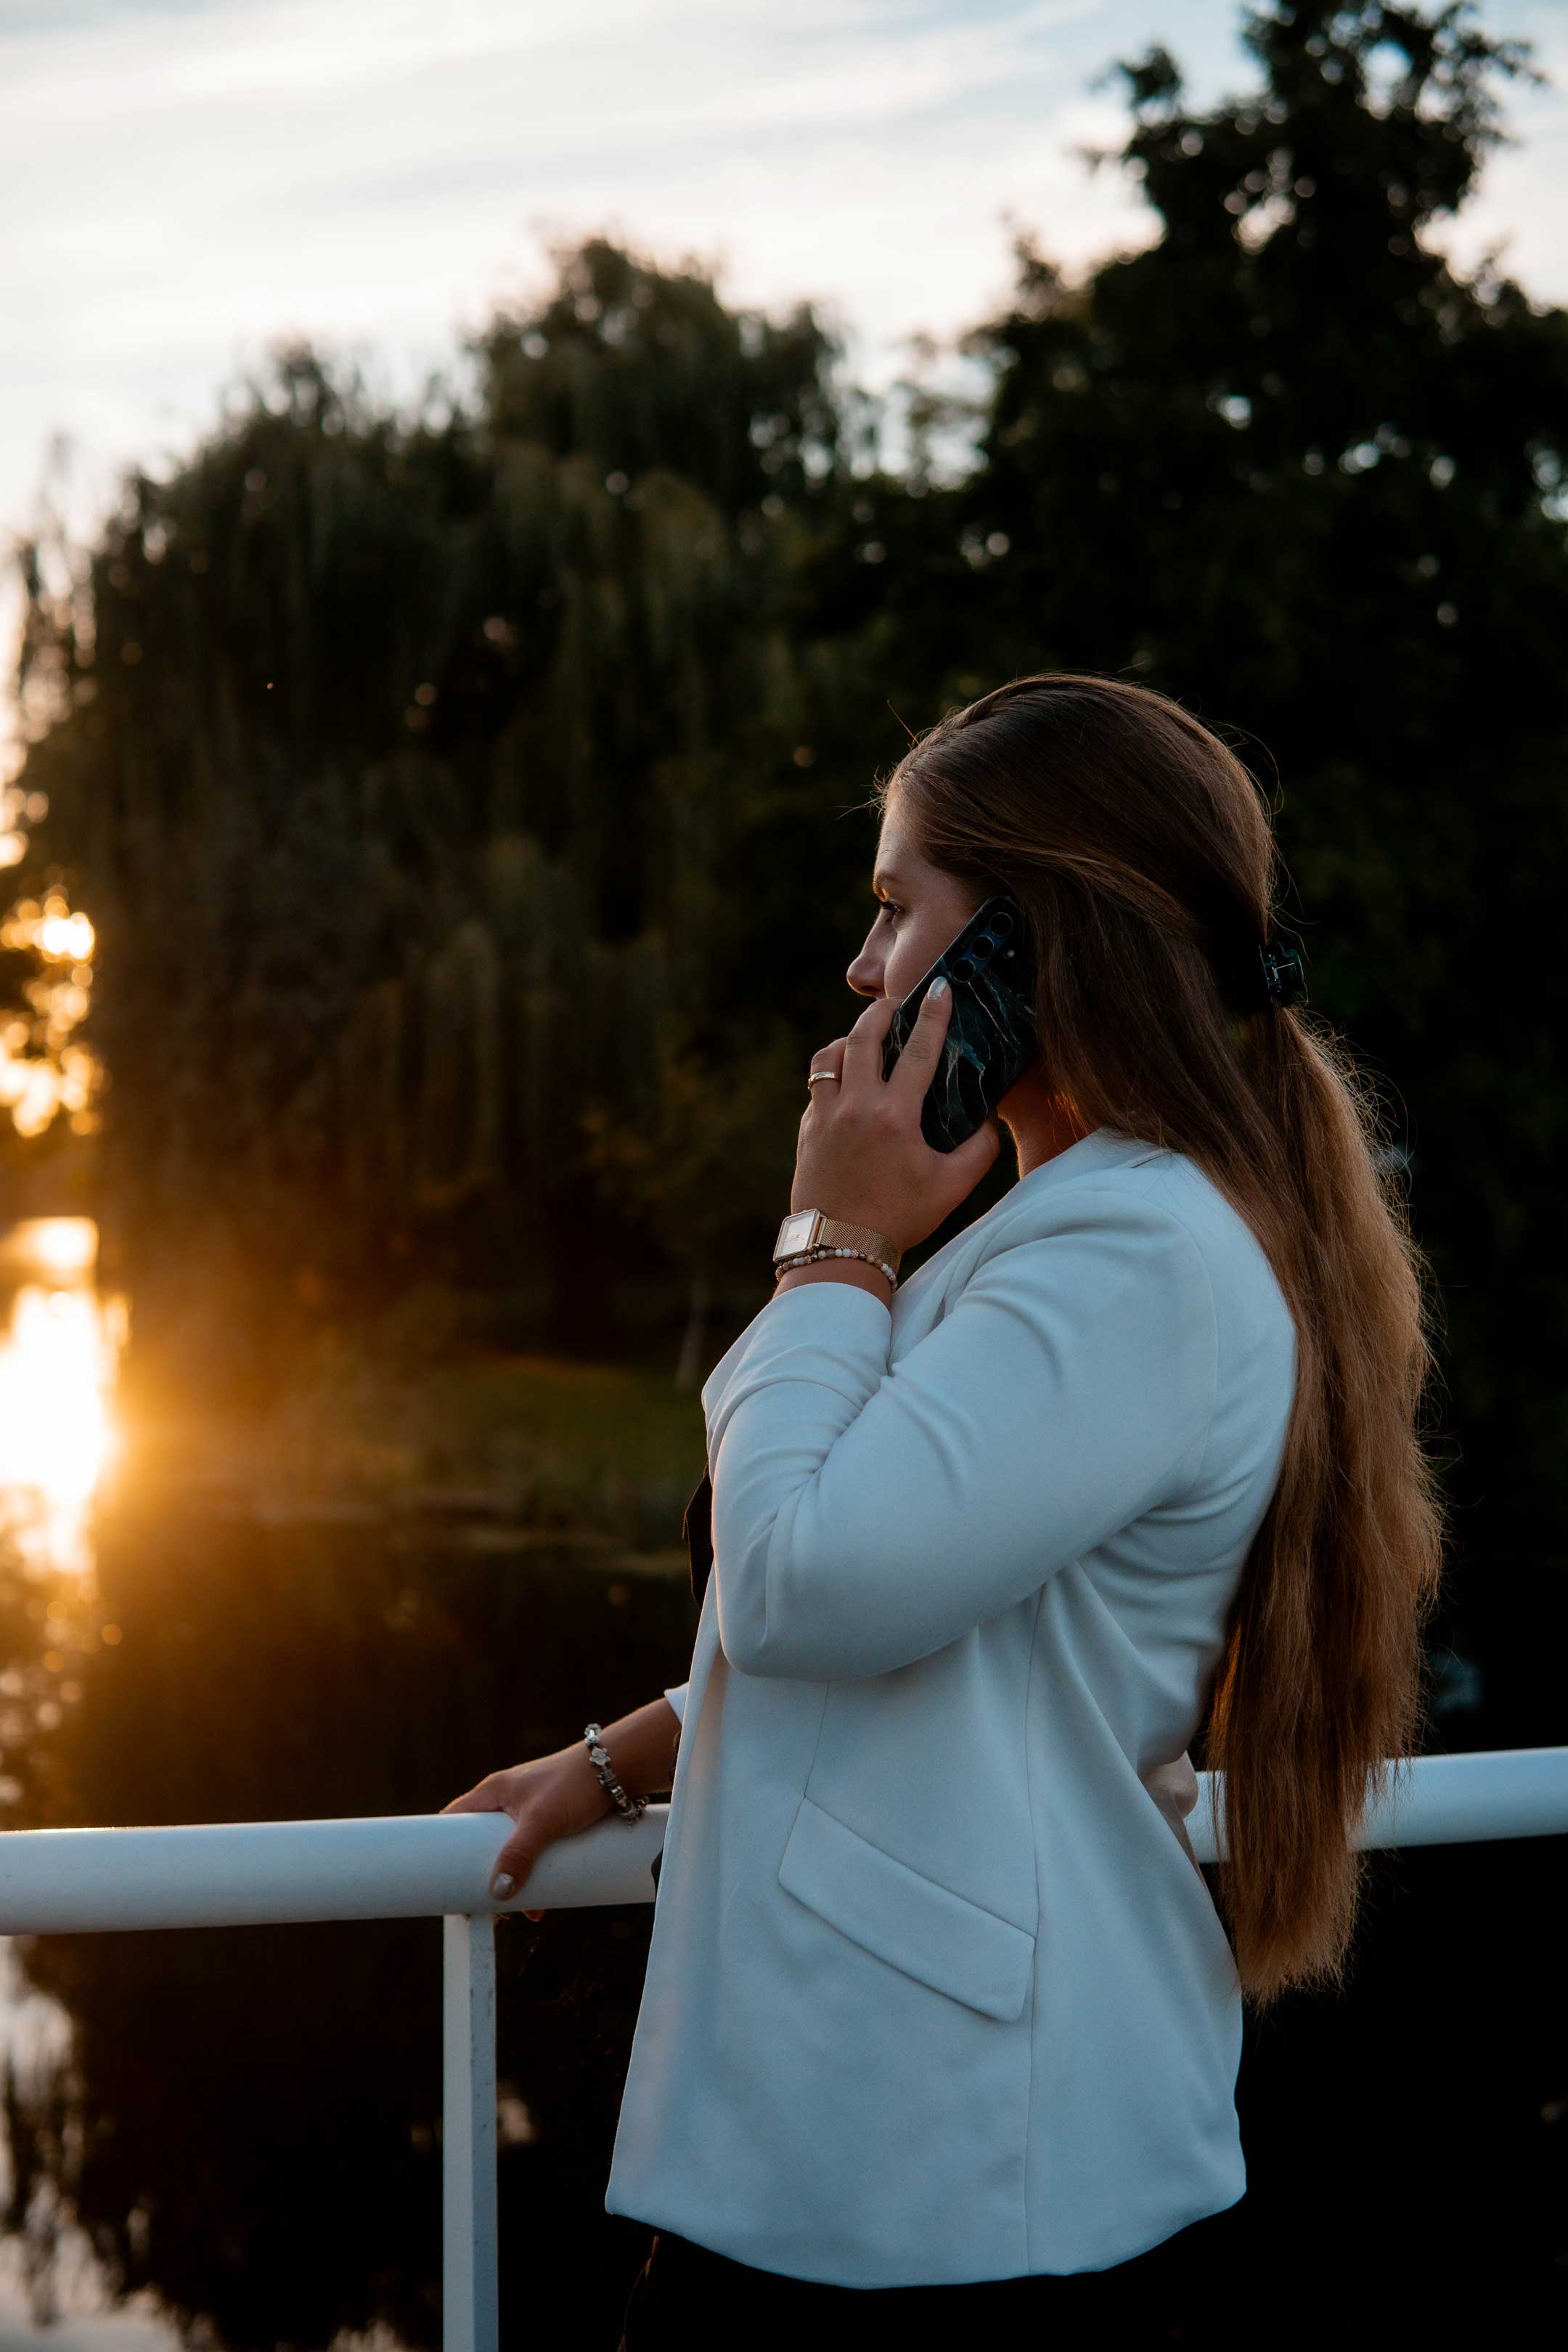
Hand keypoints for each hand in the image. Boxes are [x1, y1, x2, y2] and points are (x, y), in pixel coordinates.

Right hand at [440, 1746, 611, 1917]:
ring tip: (515, 1912)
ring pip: (509, 1852)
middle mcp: (507, 1801)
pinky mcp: (553, 1821)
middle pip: (480, 1843)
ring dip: (510, 1880)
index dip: (441, 1850)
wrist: (621, 1767)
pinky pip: (533, 1853)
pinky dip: (532, 1875)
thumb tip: (499, 1892)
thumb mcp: (542, 1821)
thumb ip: (519, 1855)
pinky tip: (543, 1902)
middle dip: (480, 1875)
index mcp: (493, 1793)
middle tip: (481, 1906)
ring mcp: (530, 1811)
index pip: (453, 1820)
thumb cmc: (576, 1782)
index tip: (439, 1881)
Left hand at [793, 984, 1002, 1251]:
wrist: (840, 1245)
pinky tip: (847, 1083)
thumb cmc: (900, 1217)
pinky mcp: (807, 1131)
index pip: (918, 1050)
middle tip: (895, 1005)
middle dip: (881, 1013)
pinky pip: (817, 1088)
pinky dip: (832, 1075)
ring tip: (865, 1040)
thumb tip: (988, 1121)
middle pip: (863, 1037)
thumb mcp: (952, 1187)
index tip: (939, 986)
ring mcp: (825, 1117)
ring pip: (829, 1056)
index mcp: (894, 1116)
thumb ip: (979, 1150)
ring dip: (848, 1041)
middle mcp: (855, 1107)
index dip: (932, 1014)